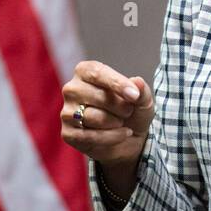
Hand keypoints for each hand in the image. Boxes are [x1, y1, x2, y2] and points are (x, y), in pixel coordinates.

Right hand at [60, 61, 153, 196]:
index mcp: (86, 71)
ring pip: (95, 117)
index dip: (117, 83)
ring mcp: (67, 112)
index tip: (134, 95)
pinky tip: (121, 134)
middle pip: (98, 97)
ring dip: (116, 122)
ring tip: (121, 121)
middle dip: (121, 107)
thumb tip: (137, 82)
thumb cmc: (132, 111)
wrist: (128, 139)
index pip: (98, 73)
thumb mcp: (143, 100)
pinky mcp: (67, 133)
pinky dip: (112, 137)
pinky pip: (90, 136)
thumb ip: (142, 91)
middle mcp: (72, 89)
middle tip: (128, 111)